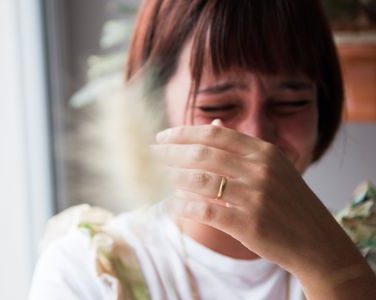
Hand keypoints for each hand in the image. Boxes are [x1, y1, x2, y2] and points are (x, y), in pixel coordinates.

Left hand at [152, 123, 375, 298]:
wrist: (315, 241)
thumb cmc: (288, 202)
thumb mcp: (272, 167)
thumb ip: (240, 147)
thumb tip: (210, 124)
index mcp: (264, 151)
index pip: (214, 134)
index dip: (183, 133)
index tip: (162, 136)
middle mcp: (260, 169)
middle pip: (203, 154)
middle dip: (170, 152)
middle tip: (150, 154)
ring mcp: (255, 196)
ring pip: (200, 181)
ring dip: (172, 177)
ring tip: (156, 176)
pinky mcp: (249, 224)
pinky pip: (205, 211)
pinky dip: (183, 206)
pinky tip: (169, 205)